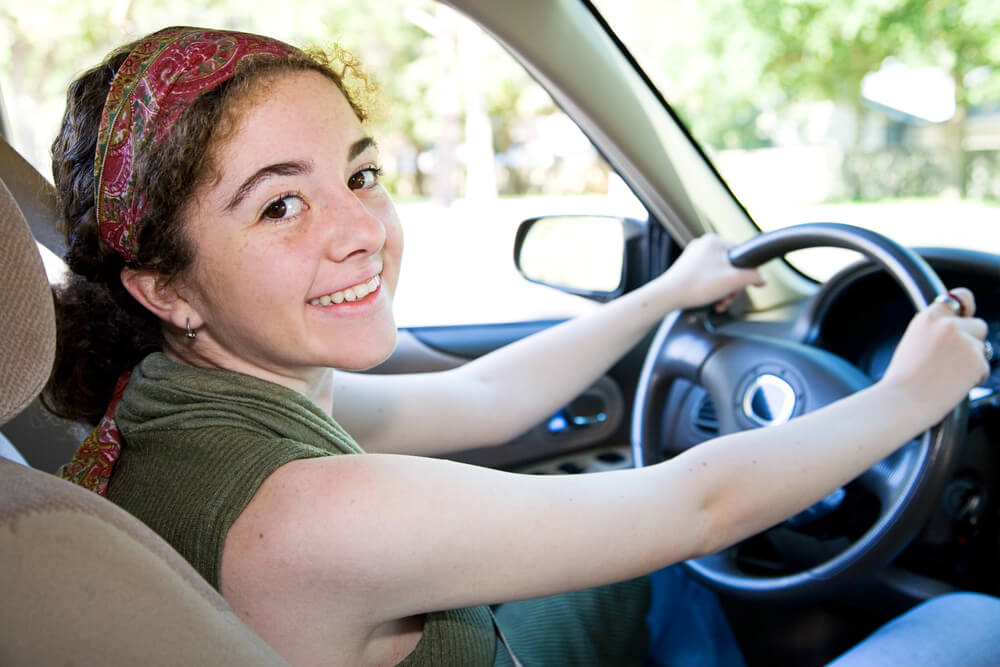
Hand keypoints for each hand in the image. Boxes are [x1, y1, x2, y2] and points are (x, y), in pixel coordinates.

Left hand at [658, 234, 764, 310]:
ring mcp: (694, 257)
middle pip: (730, 267)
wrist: (667, 296)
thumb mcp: (733, 280)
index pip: (741, 255)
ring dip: (722, 292)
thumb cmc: (696, 286)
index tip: (741, 287)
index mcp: (714, 241)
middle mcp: (703, 245)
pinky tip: (710, 302)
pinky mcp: (687, 269)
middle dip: (731, 287)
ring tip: (718, 303)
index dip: (745, 274)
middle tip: (727, 299)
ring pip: (719, 275)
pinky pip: (707, 278)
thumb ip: (752, 277)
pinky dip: (711, 291)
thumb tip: (762, 278)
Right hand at [881, 287, 989, 420]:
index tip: (967, 315)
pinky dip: (974, 378)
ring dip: (973, 361)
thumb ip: (935, 331)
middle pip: (979, 326)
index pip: (959, 298)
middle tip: (952, 361)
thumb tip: (960, 330)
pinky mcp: (977, 361)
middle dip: (972, 341)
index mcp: (928, 317)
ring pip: (984, 349)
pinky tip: (953, 385)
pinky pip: (985, 368)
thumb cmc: (903, 380)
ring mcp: (965, 342)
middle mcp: (948, 325)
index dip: (967, 307)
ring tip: (948, 375)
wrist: (902, 401)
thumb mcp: (914, 342)